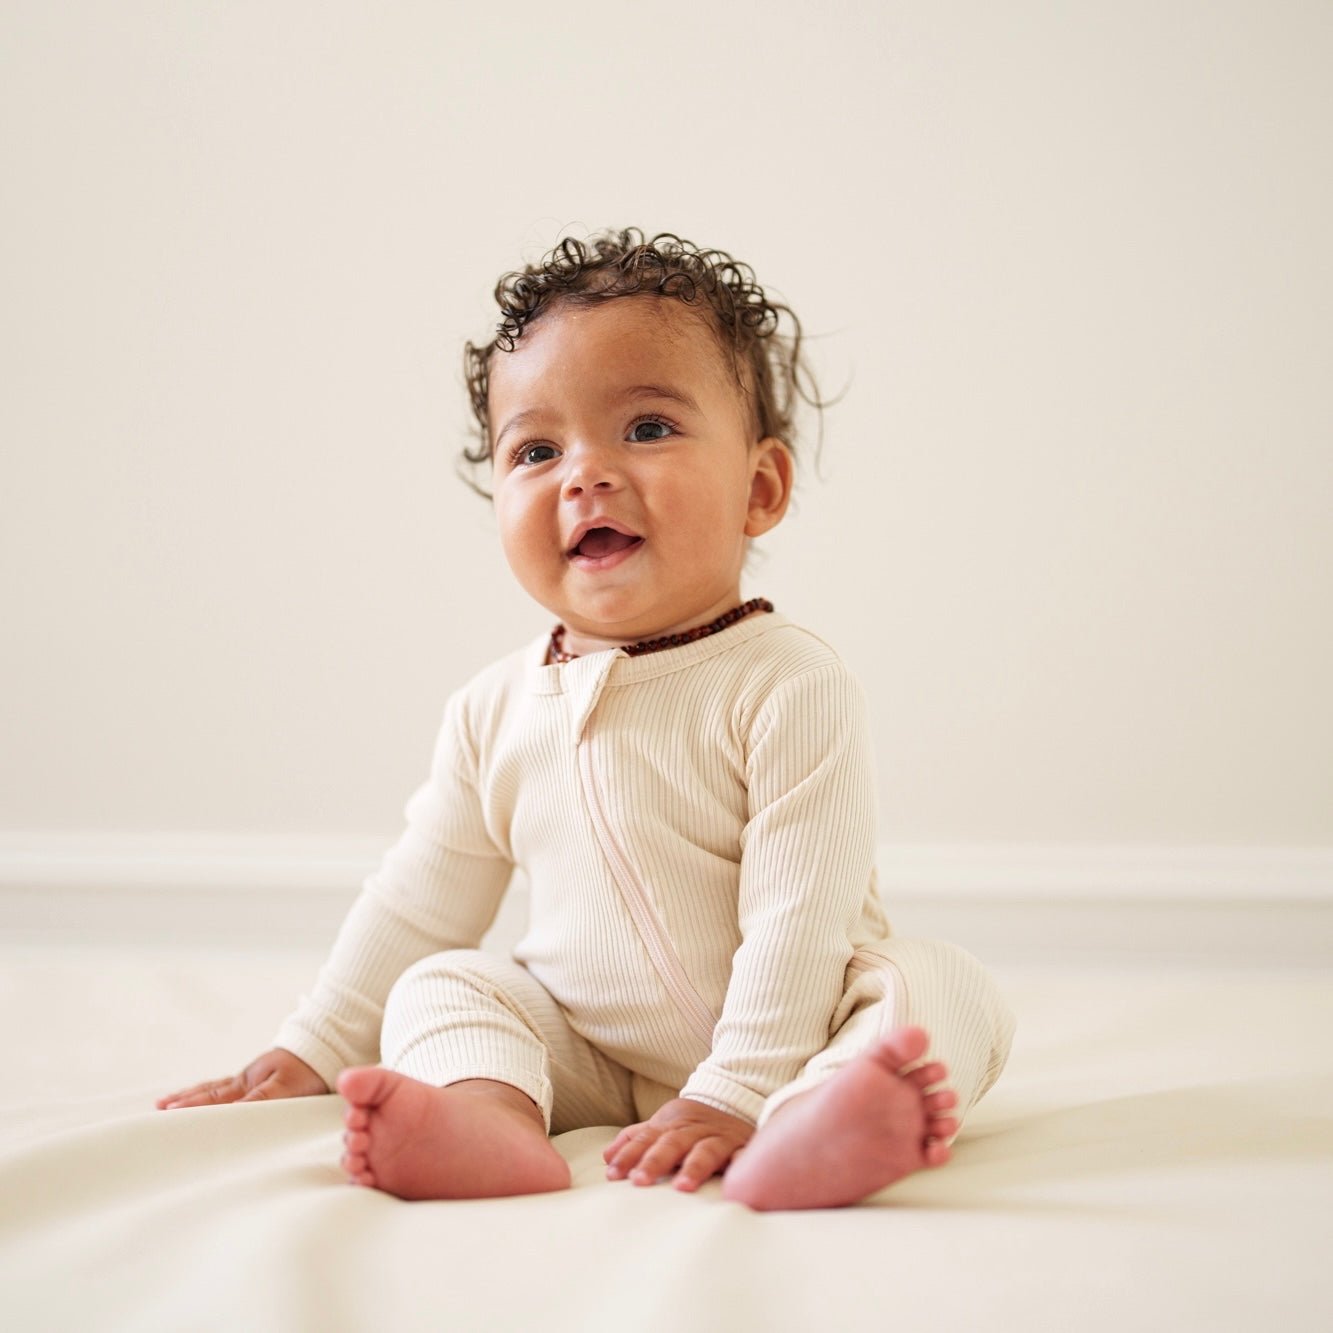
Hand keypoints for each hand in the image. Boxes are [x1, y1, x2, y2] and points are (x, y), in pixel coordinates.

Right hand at [156, 1048, 327, 1109]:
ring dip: (192, 1097)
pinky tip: (207, 1097)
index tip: (165, 1117)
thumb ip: (259, 1102)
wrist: (331, 1045)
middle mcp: (246, 1080)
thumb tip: (229, 1117)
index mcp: (249, 1083)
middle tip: (158, 1109)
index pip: (214, 1100)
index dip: (191, 1109)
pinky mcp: (262, 1080)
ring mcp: (253, 1078)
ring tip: (168, 1103)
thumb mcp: (287, 1087)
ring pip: (216, 1089)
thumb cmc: (312, 1069)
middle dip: (183, 1102)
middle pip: (209, 1093)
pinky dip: (210, 1093)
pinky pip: (228, 1088)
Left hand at [602, 1097, 753, 1191]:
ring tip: (682, 1186)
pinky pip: (744, 1156)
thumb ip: (636, 1139)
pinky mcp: (743, 1146)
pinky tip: (734, 1181)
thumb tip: (607, 1156)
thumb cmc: (692, 1123)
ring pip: (706, 1150)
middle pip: (672, 1143)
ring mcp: (719, 1137)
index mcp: (671, 1125)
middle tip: (639, 1180)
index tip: (612, 1175)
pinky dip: (740, 1165)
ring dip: (694, 1167)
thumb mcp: (663, 1125)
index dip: (628, 1155)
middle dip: (656, 1161)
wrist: (736, 1098)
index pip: (645, 1138)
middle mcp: (694, 1130)